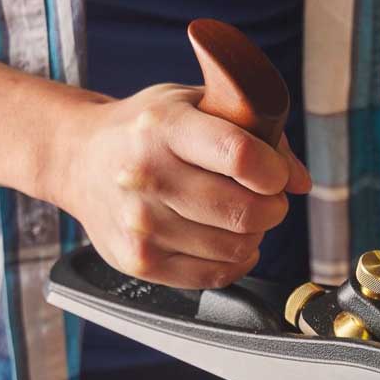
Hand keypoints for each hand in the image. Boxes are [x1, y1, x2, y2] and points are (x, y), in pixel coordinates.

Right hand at [55, 84, 310, 287]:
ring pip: (236, 247)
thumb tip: (300, 180)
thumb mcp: (195, 104)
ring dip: (254, 235)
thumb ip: (257, 133)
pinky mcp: (140, 262)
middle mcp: (146, 176)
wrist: (78, 159)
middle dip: (273, 208)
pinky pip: (215, 275)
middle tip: (266, 198)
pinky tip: (228, 240)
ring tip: (240, 216)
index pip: (240, 156)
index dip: (275, 171)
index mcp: (163, 127)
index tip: (276, 174)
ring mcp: (140, 225)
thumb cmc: (146, 130)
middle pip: (244, 212)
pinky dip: (235, 261)